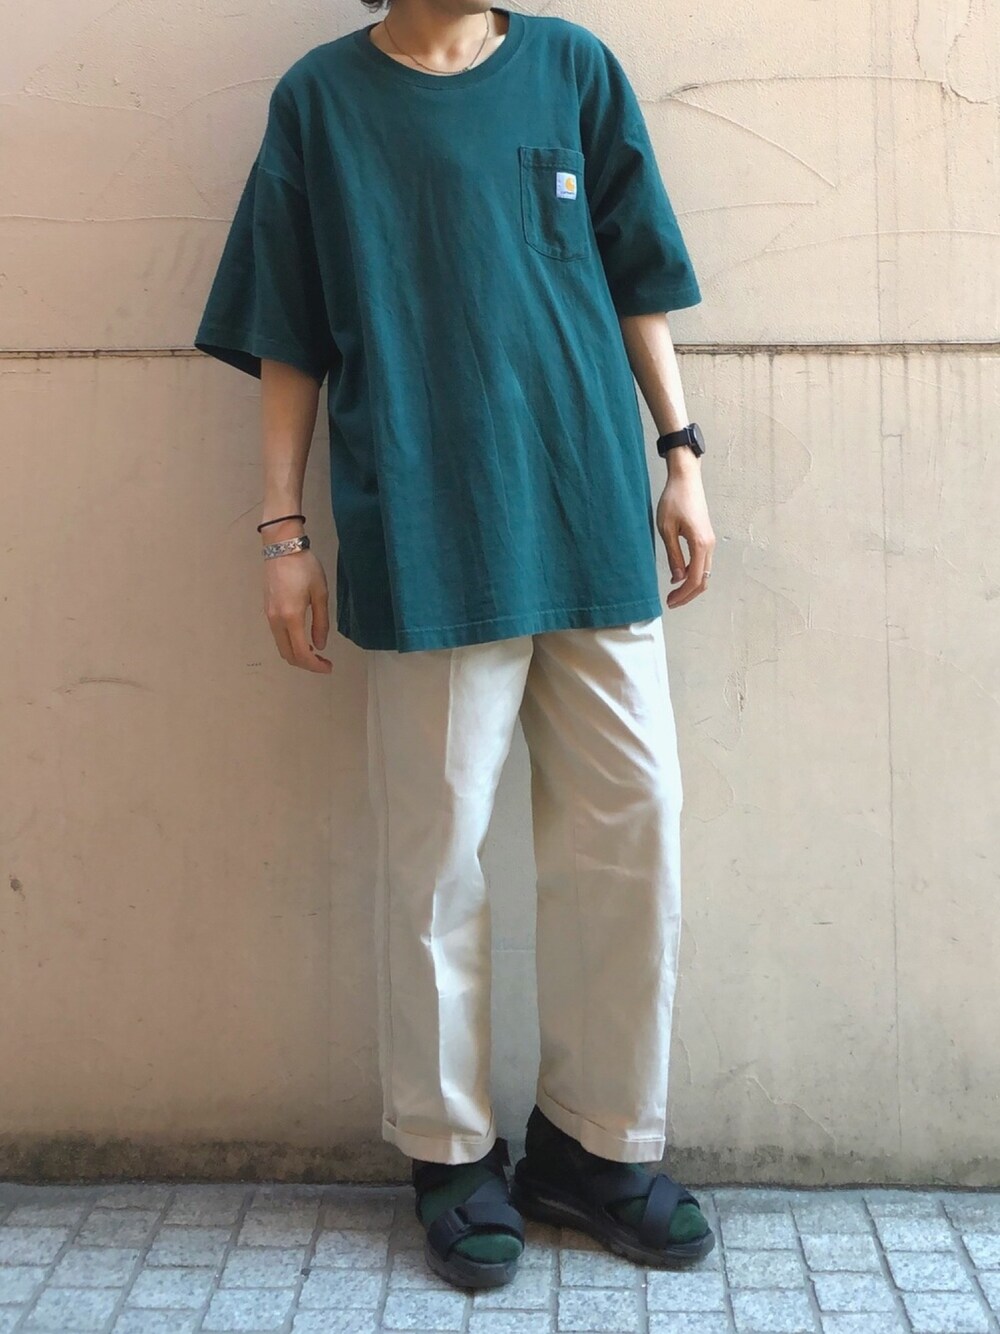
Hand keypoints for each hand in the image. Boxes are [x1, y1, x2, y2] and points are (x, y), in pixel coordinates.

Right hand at [264, 547, 332, 672]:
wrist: (282, 547)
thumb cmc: (305, 567)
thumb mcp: (320, 594)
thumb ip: (321, 622)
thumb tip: (320, 645)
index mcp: (291, 617)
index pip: (301, 653)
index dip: (315, 665)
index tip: (328, 667)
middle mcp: (276, 620)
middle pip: (288, 654)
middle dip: (306, 664)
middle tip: (323, 662)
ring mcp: (269, 616)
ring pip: (281, 646)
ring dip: (297, 654)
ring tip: (315, 652)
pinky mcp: (267, 610)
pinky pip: (278, 636)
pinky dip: (290, 643)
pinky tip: (303, 638)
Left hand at [655, 462, 715, 607]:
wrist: (686, 479)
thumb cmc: (673, 500)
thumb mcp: (666, 529)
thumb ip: (673, 555)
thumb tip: (677, 578)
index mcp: (700, 544)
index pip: (695, 579)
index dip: (683, 595)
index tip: (670, 602)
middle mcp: (710, 545)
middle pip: (704, 580)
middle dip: (688, 595)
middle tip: (671, 601)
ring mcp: (710, 542)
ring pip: (705, 572)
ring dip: (691, 585)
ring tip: (674, 592)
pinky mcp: (706, 537)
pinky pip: (703, 562)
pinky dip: (694, 574)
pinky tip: (679, 575)